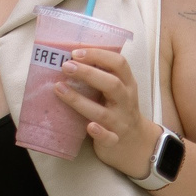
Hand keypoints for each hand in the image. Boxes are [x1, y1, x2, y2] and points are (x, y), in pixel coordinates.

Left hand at [55, 48, 161, 179]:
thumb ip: (103, 75)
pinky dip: (99, 132)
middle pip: (112, 84)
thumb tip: (72, 57)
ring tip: (59, 88)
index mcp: (127, 84)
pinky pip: (108, 137)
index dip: (98, 55)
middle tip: (66, 66)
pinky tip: (89, 127)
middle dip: (88, 73)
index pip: (119, 63)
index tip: (76, 52)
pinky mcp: (115, 140)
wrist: (136, 143)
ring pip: (102, 112)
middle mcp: (126, 101)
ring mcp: (121, 122)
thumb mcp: (118, 90)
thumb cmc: (119, 109)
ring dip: (79, 100)